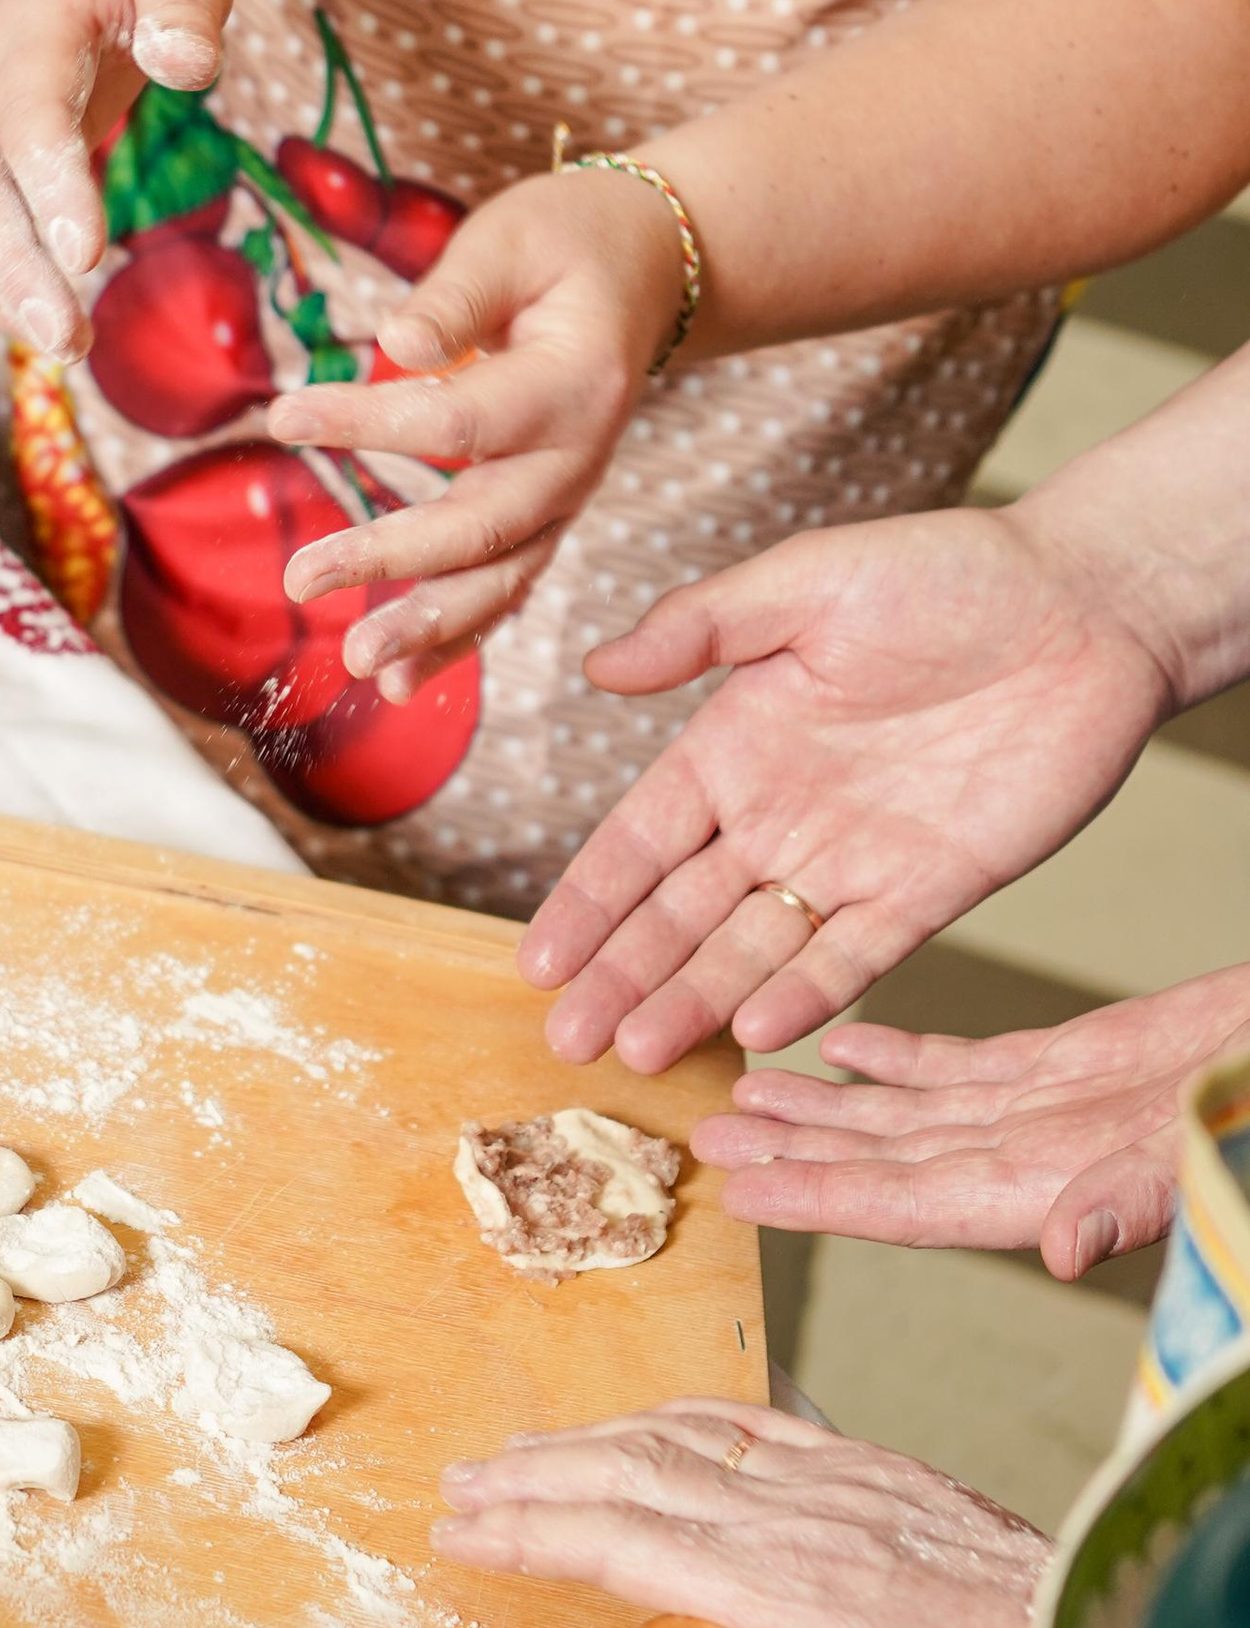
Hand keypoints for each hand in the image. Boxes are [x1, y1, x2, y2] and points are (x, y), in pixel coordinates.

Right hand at [0, 0, 231, 354]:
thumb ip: (183, 2)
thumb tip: (186, 63)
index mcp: (34, 25)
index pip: (30, 112)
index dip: (50, 184)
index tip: (87, 253)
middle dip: (16, 267)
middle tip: (70, 337)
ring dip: (3, 291)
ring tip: (68, 349)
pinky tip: (46, 330)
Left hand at [266, 166, 679, 686]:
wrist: (643, 274)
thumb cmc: (566, 246)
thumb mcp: (512, 241)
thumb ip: (457, 296)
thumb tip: (395, 340)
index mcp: (575, 383)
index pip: (461, 421)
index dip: (368, 422)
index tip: (283, 415)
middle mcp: (579, 458)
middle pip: (483, 526)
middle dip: (391, 560)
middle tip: (302, 577)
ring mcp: (567, 499)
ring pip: (502, 580)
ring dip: (430, 628)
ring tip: (359, 662)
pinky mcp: (546, 520)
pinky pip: (505, 589)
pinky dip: (457, 640)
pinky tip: (400, 684)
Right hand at [435, 1404, 1044, 1627]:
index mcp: (782, 1590)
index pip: (624, 1545)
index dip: (532, 1534)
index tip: (459, 1532)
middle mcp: (795, 1518)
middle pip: (633, 1476)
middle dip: (534, 1478)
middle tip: (456, 1484)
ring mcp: (834, 1482)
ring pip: (683, 1439)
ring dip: (590, 1441)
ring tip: (519, 1452)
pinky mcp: (872, 1468)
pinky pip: (752, 1420)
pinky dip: (677, 1415)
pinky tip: (646, 1422)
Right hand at [520, 506, 1173, 1070]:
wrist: (1089, 607)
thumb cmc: (947, 573)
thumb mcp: (807, 579)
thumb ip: (701, 626)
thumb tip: (596, 667)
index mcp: (735, 746)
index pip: (639, 841)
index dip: (588, 903)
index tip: (539, 962)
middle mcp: (780, 815)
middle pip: (679, 915)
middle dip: (622, 977)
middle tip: (567, 1043)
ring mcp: (851, 860)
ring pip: (752, 950)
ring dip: (694, 1002)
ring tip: (637, 1053)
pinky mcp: (929, 890)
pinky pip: (856, 957)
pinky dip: (807, 995)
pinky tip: (755, 1033)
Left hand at [697, 962, 1249, 1272]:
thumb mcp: (1198, 1164)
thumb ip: (1127, 1210)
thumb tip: (1064, 1250)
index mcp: (1041, 1192)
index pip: (901, 1207)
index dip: (818, 1201)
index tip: (740, 1196)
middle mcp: (1023, 1162)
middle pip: (878, 1163)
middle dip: (791, 1154)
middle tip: (703, 1142)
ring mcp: (1036, 1116)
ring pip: (903, 1114)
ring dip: (824, 1105)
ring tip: (745, 1093)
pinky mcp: (1058, 1066)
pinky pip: (955, 1067)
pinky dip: (896, 1056)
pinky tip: (841, 1044)